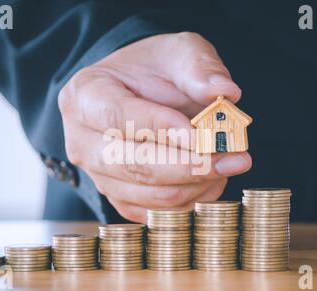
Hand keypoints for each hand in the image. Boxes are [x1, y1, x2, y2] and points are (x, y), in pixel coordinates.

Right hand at [58, 32, 251, 222]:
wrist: (138, 95)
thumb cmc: (153, 72)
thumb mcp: (178, 52)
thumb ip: (199, 68)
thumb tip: (225, 93)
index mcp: (84, 96)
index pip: (117, 116)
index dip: (160, 127)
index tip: (200, 135)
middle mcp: (82, 141)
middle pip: (132, 164)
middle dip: (188, 165)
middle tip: (234, 158)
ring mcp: (98, 175)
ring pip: (148, 195)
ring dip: (196, 185)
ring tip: (229, 164)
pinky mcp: (118, 197)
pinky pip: (154, 212)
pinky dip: (189, 201)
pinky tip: (212, 180)